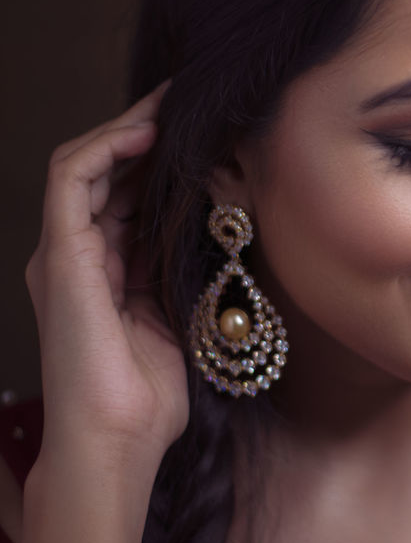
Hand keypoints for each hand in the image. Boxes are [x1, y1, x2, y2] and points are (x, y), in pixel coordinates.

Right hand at [25, 79, 189, 462]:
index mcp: (106, 272)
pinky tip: (145, 134)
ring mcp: (62, 255)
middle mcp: (77, 257)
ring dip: (126, 129)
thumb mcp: (180, 318)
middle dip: (145, 132)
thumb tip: (218, 227)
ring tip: (169, 104)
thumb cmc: (149, 398)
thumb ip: (183, 271)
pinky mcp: (60, 256)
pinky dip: (105, 148)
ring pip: (83, 165)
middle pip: (104, 173)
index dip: (159, 159)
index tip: (203, 131)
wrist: (116, 441)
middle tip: (189, 101)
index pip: (127, 196)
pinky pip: (70, 180)